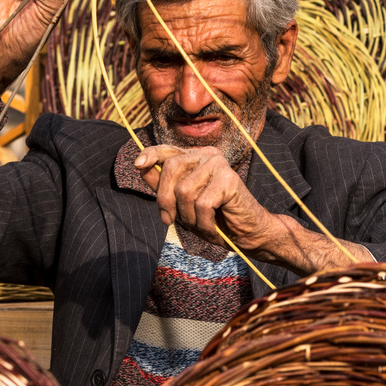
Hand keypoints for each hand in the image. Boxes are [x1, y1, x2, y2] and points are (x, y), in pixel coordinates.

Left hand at [136, 145, 279, 249]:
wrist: (248, 234)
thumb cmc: (213, 219)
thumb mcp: (181, 204)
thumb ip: (163, 186)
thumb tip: (140, 166)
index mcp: (195, 158)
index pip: (167, 150)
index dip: (151, 155)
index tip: (137, 165)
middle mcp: (207, 156)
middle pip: (170, 169)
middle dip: (165, 200)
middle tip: (171, 220)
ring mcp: (219, 165)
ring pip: (184, 190)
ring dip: (188, 216)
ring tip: (201, 223)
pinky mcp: (229, 179)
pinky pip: (202, 204)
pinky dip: (203, 222)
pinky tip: (213, 226)